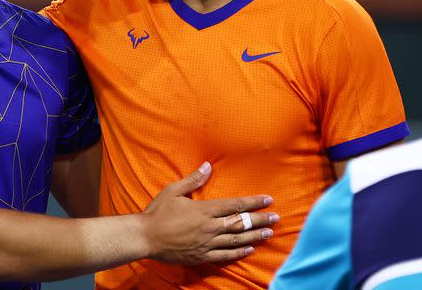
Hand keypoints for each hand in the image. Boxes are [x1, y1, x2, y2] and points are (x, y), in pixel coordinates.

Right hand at [142, 163, 277, 263]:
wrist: (145, 237)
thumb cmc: (157, 212)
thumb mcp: (173, 191)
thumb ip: (193, 179)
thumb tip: (207, 166)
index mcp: (204, 209)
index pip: (235, 205)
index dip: (253, 202)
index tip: (268, 199)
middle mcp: (209, 227)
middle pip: (240, 223)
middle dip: (260, 219)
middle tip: (276, 217)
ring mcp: (207, 243)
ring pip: (237, 240)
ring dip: (255, 236)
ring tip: (269, 233)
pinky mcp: (202, 256)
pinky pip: (225, 255)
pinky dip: (239, 252)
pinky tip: (250, 249)